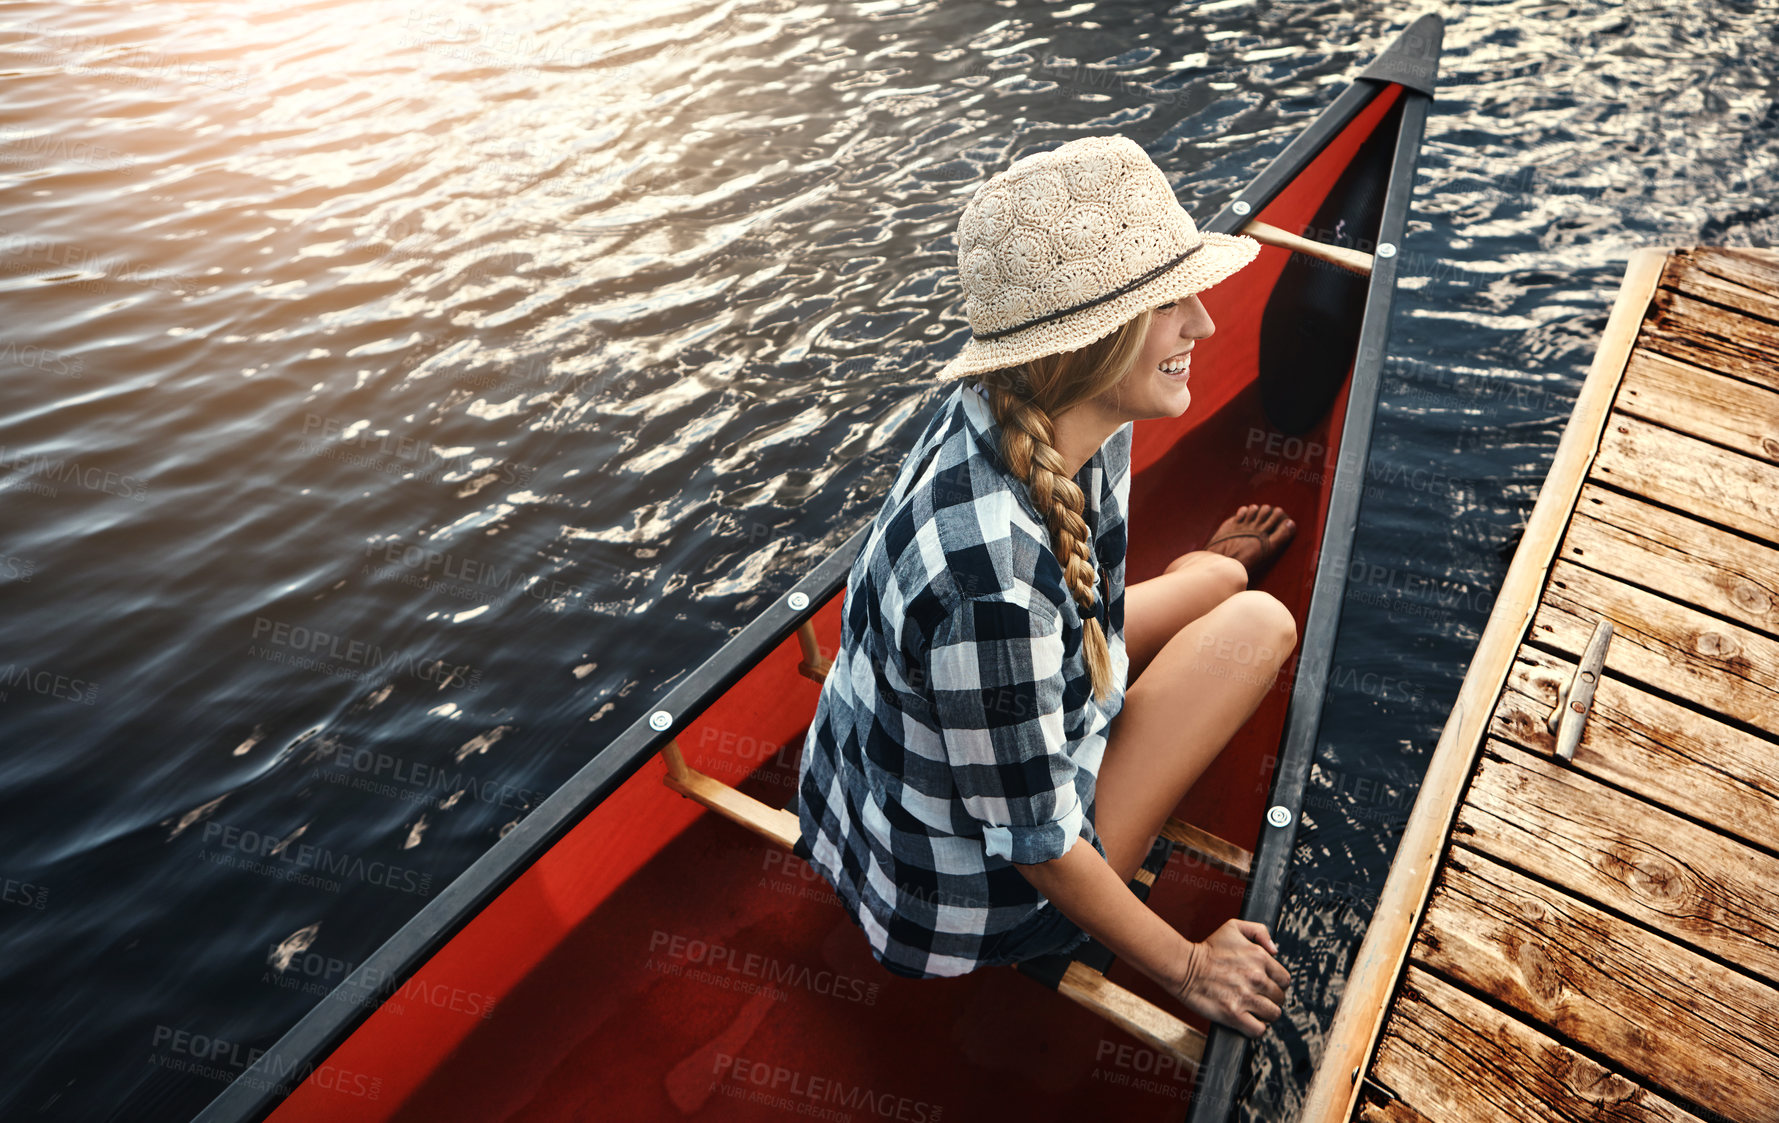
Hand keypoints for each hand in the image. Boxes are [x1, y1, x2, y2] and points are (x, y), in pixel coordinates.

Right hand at [1170, 919, 1289, 1037]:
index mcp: (1260, 958)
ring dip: (1265, 1014)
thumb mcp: (1233, 927)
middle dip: (1270, 998)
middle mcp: (1256, 978)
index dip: (1276, 984)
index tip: (1267, 985)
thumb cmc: (1207, 950)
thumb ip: (1260, 932)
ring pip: (1273, 1014)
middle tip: (1258, 997)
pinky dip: (1255, 1028)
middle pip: (1280, 998)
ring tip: (1253, 1009)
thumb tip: (1275, 951)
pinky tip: (1247, 1020)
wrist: (1184, 967)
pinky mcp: (1234, 1014)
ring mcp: (1246, 997)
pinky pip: (1258, 1029)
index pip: (1284, 980)